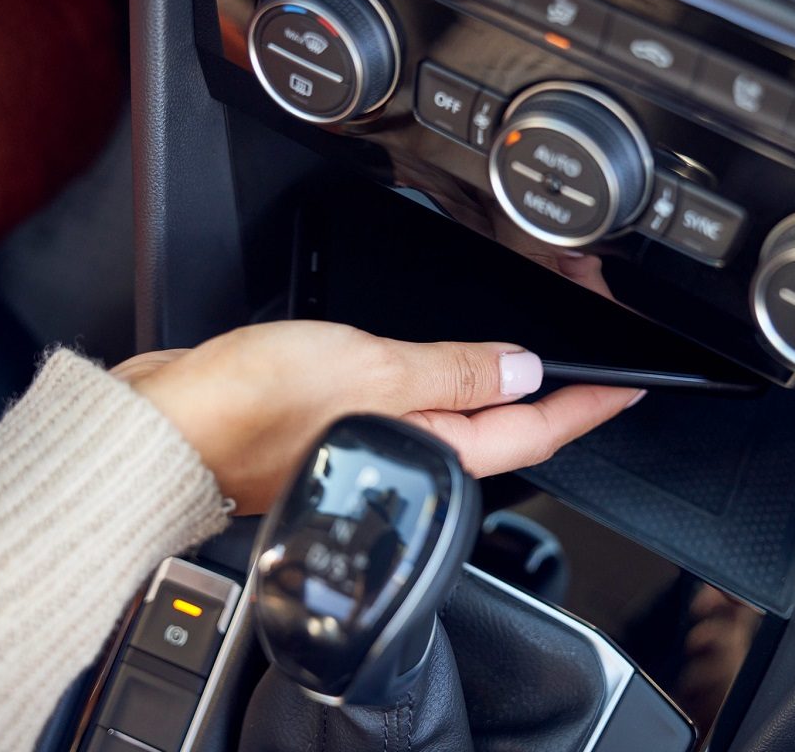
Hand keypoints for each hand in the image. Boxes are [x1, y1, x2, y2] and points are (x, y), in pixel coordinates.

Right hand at [112, 321, 642, 513]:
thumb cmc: (245, 411)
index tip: (630, 387)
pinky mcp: (340, 414)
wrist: (164, 428)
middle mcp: (410, 450)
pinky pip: (415, 394)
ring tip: (538, 343)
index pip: (534, 431)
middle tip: (592, 346)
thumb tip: (521, 369)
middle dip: (556, 386)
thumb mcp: (370, 372)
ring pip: (461, 406)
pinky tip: (450, 354)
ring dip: (503, 373)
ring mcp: (376, 434)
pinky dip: (445, 369)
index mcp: (429, 449)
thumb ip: (451, 371)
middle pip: (506, 425)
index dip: (589, 407)